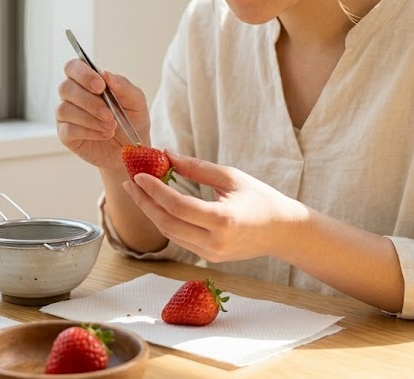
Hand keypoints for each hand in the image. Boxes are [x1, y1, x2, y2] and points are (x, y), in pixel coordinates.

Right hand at [56, 58, 150, 172]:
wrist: (132, 150)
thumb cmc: (133, 121)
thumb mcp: (136, 102)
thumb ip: (123, 86)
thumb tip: (106, 73)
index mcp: (88, 82)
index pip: (73, 67)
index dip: (83, 74)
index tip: (100, 86)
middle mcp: (73, 95)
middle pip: (66, 88)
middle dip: (89, 101)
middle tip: (109, 114)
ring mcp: (67, 115)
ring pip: (65, 109)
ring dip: (90, 119)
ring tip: (111, 127)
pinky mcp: (66, 135)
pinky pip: (68, 129)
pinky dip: (89, 132)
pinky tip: (105, 135)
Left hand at [123, 150, 305, 262]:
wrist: (283, 231)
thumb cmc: (261, 198)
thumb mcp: (230, 177)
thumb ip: (196, 167)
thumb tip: (167, 155)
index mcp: (223, 220)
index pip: (178, 206)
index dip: (154, 191)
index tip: (138, 175)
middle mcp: (215, 242)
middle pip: (167, 223)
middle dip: (145, 202)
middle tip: (130, 183)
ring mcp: (211, 254)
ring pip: (169, 233)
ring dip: (152, 212)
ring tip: (140, 191)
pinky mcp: (209, 258)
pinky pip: (180, 239)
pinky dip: (166, 221)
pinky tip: (158, 205)